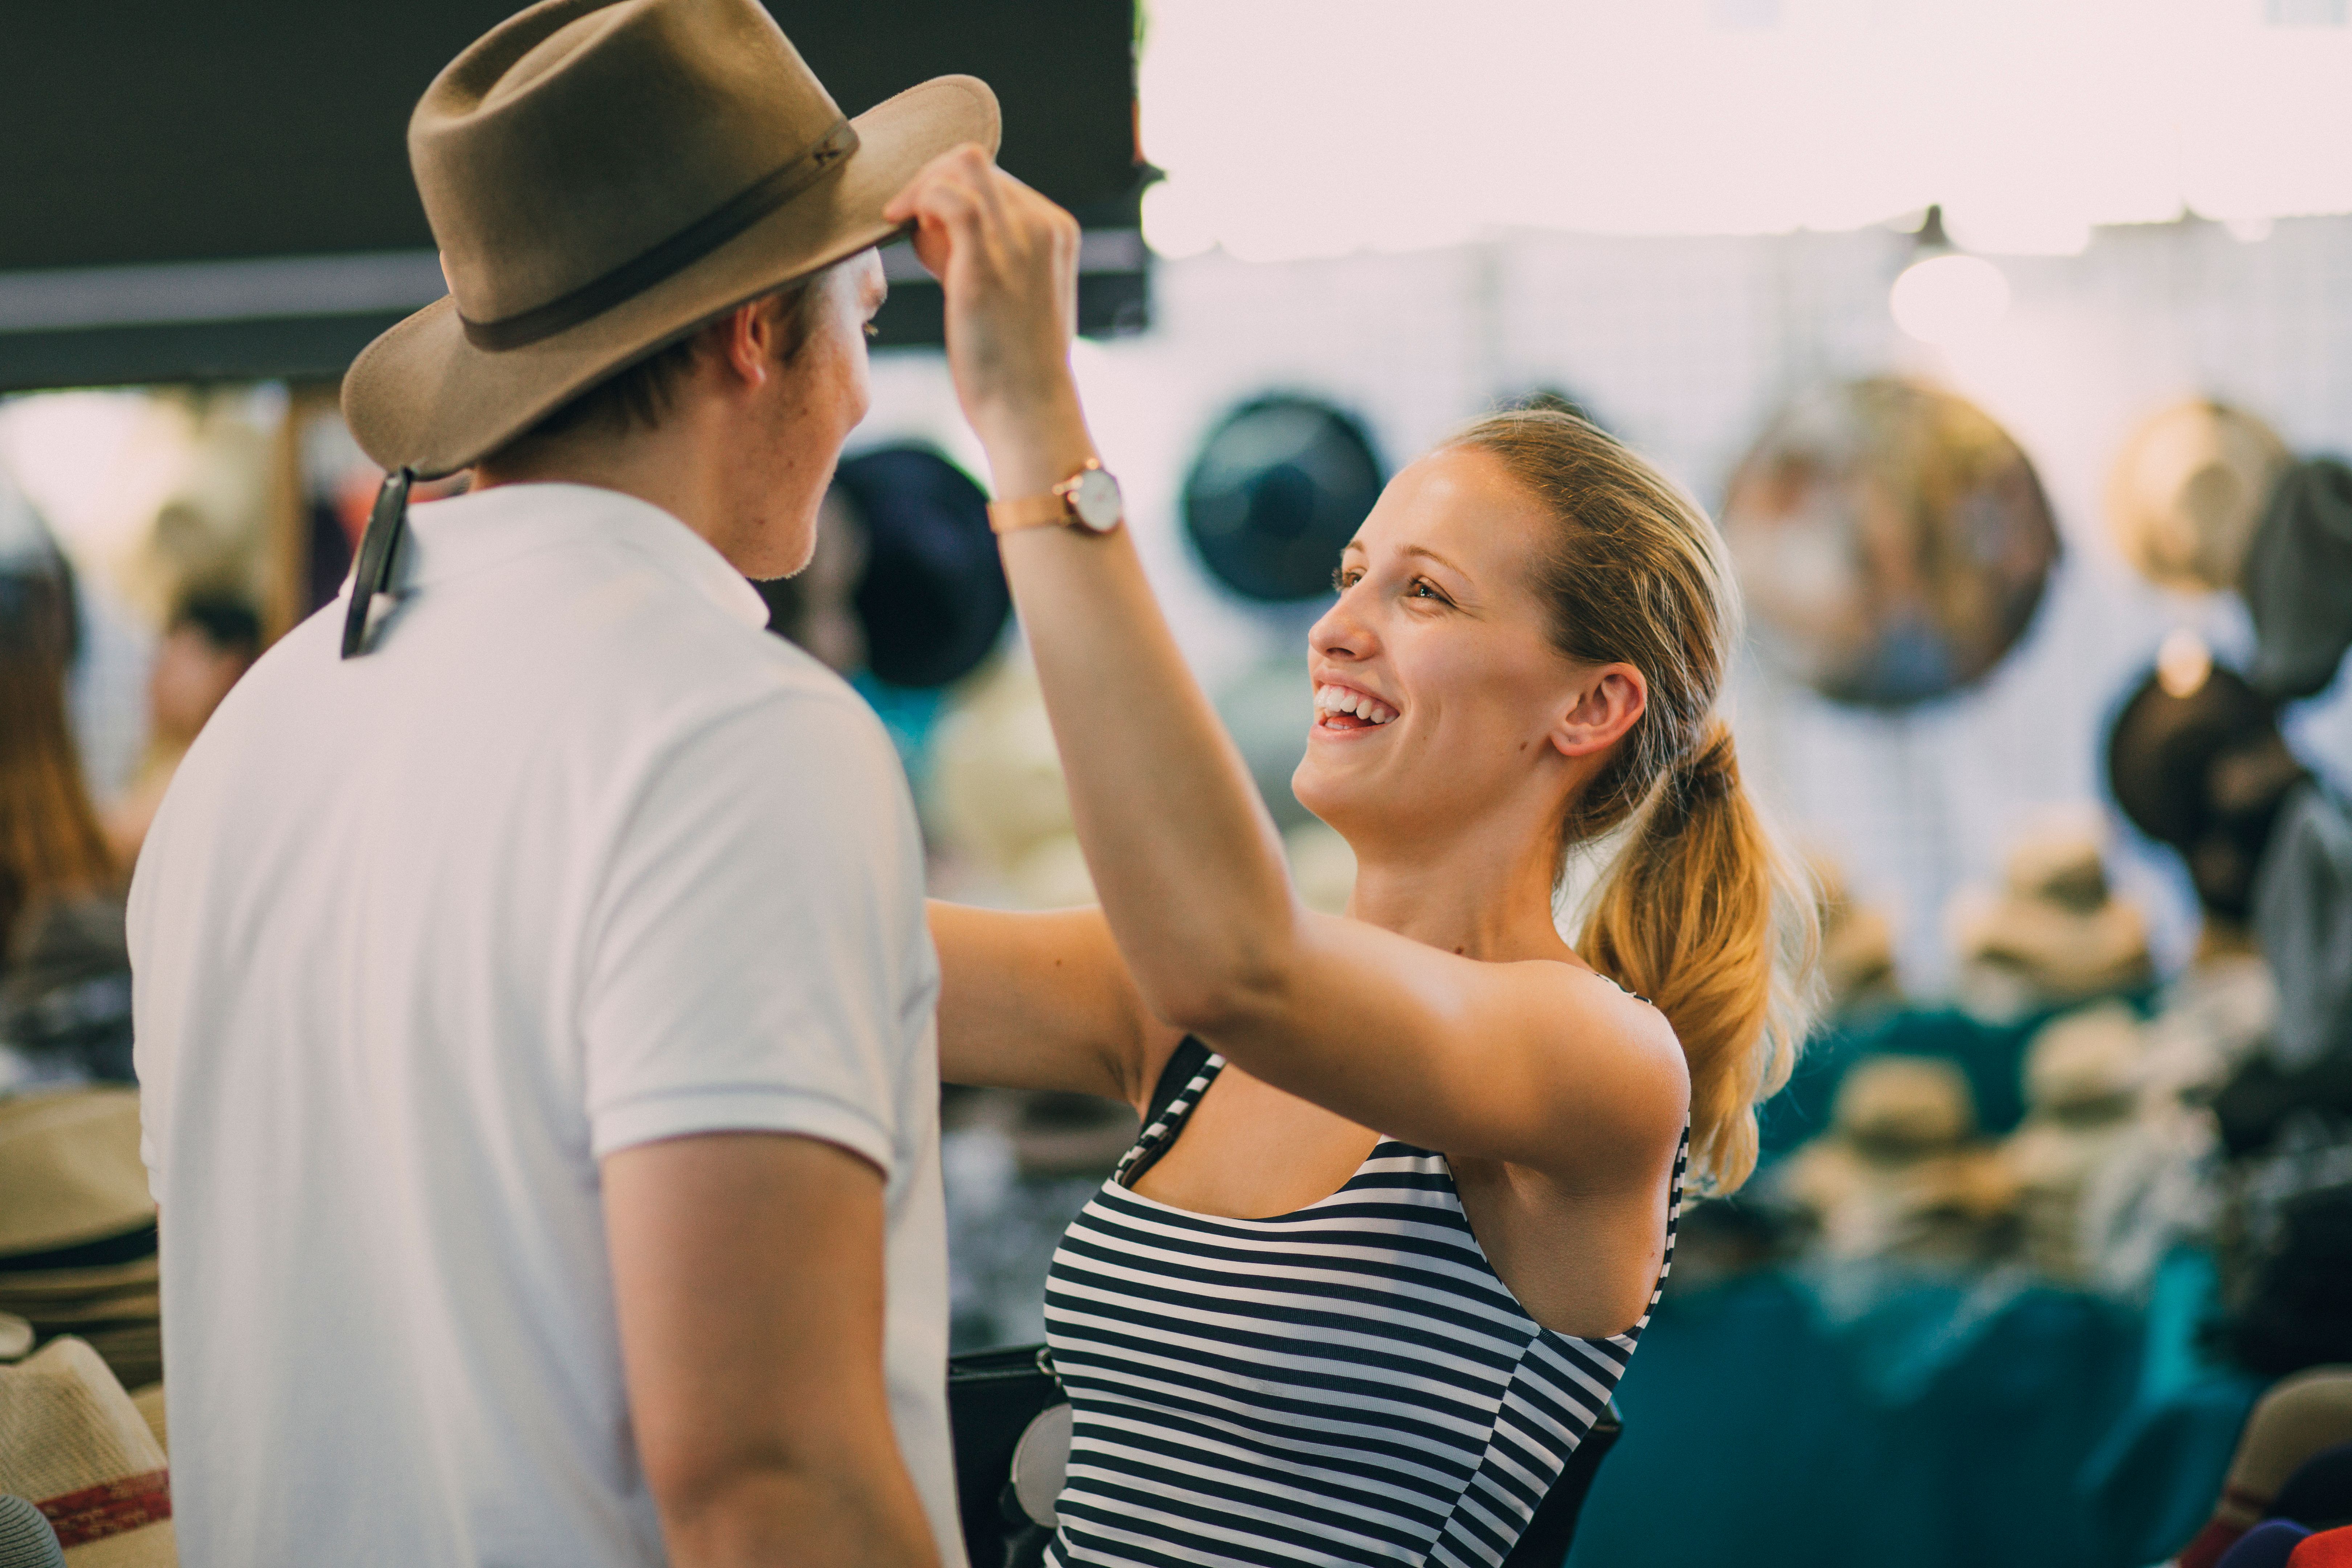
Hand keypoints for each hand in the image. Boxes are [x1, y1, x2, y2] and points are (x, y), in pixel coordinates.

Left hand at [883, 146, 1094, 490]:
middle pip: (975, 163)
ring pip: (961, 165)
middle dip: (932, 184)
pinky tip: (897, 222)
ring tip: (905, 226)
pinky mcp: (985, 261)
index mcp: (1057, 230)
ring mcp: (1018, 240)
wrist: (1028, 410)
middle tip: (912, 230)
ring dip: (922, 188)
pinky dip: (916, 199)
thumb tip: (931, 230)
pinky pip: (946, 197)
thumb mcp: (1011, 295)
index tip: (930, 234)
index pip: (995, 179)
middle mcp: (1044, 225)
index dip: (952, 194)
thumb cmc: (1013, 364)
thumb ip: (986, 254)